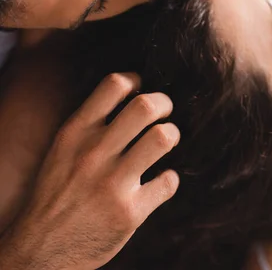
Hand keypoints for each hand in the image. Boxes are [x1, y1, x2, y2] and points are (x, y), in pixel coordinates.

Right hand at [0, 73, 179, 269]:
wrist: (41, 249)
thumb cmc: (57, 191)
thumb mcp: (63, 148)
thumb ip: (91, 123)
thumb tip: (129, 94)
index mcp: (76, 133)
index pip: (114, 85)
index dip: (136, 80)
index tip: (141, 89)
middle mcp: (94, 154)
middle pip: (145, 106)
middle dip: (164, 103)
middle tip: (165, 111)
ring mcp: (113, 184)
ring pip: (162, 138)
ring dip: (172, 135)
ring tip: (166, 140)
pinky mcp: (130, 213)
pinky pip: (168, 181)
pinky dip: (169, 178)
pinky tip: (160, 180)